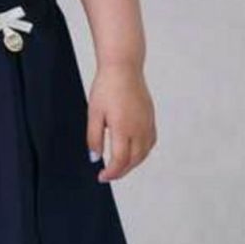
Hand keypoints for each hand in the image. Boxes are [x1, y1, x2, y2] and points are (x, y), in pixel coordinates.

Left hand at [87, 64, 156, 182]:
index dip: (111, 173)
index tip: (102, 177)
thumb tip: (95, 158)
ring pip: (144, 153)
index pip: (120, 160)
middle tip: (108, 175)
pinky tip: (133, 153)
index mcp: (123, 128)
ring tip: (119, 166)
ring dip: (132, 164)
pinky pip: (150, 142)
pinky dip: (142, 152)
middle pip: (134, 160)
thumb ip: (93, 138)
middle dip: (121, 171)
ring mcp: (147, 123)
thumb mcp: (93, 114)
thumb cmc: (107, 87)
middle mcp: (139, 128)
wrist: (123, 67)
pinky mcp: (151, 118)